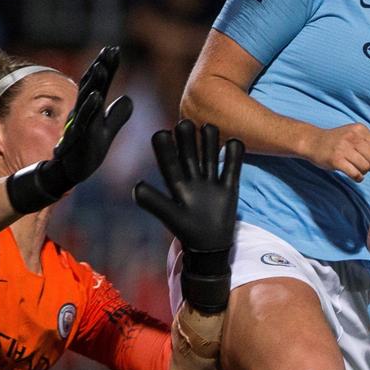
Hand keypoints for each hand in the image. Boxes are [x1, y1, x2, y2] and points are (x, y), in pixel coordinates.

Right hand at [5, 46, 133, 213]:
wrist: (68, 173)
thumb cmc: (86, 152)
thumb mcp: (106, 132)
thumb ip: (117, 115)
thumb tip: (128, 98)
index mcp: (91, 109)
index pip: (100, 84)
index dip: (107, 67)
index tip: (114, 49)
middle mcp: (83, 113)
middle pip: (92, 86)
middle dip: (100, 67)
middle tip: (110, 50)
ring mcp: (79, 125)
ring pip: (86, 100)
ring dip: (94, 83)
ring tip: (101, 66)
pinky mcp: (77, 139)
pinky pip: (84, 121)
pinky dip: (91, 108)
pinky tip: (98, 96)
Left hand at [134, 120, 243, 313]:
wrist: (210, 246)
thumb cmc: (187, 231)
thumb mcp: (170, 216)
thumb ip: (154, 202)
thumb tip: (135, 187)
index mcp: (177, 185)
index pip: (169, 162)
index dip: (165, 148)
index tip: (161, 133)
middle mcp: (193, 179)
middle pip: (190, 154)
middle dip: (188, 138)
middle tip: (185, 123)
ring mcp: (211, 182)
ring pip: (210, 156)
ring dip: (210, 142)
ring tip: (208, 127)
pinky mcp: (229, 187)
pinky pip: (232, 167)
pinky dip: (234, 155)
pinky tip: (234, 142)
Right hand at [303, 124, 369, 182]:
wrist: (313, 142)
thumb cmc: (336, 140)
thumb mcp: (352, 132)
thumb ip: (367, 140)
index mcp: (359, 129)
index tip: (368, 158)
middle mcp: (352, 137)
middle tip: (364, 167)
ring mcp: (343, 149)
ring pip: (365, 167)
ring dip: (364, 172)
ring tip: (358, 170)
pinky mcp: (336, 160)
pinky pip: (355, 174)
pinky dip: (358, 178)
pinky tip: (355, 176)